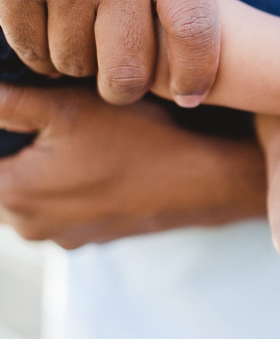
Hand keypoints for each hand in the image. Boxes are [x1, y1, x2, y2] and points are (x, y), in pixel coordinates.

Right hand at [0, 0, 220, 106]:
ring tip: (83, 35)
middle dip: (126, 89)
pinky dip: (41, 52)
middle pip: (129, 71)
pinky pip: (33, 51)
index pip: (195, 32)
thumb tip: (214, 28)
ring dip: (80, 63)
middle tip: (123, 83)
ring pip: (77, 65)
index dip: (195, 75)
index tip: (190, 96)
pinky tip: (51, 26)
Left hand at [0, 85, 266, 248]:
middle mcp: (28, 227)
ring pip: (30, 191)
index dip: (1, 127)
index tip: (27, 113)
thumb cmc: (138, 141)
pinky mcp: (90, 236)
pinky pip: (62, 205)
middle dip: (17, 146)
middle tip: (53, 118)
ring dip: (40, 165)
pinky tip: (98, 160)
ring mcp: (62, 236)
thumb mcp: (66, 106)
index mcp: (11, 194)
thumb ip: (6, 101)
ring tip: (77, 137)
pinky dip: (69, 183)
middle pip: (3, 175)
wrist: (200, 181)